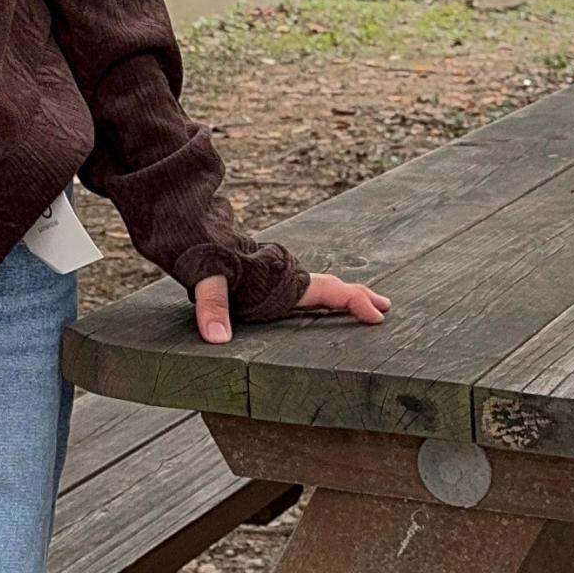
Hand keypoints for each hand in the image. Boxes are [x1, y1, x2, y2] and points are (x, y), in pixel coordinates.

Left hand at [193, 272, 391, 345]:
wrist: (190, 233)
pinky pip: (301, 293)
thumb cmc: (202, 256)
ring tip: (364, 308)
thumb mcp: (207, 281)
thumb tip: (217, 339)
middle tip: (383, 310)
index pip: (329, 291)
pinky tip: (320, 309)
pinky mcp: (265, 285)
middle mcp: (285, 282)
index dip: (355, 302)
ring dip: (342, 298)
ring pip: (319, 289)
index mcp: (282, 283)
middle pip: (331, 289)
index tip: (377, 316)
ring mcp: (276, 282)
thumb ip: (212, 307)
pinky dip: (319, 299)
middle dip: (358, 299)